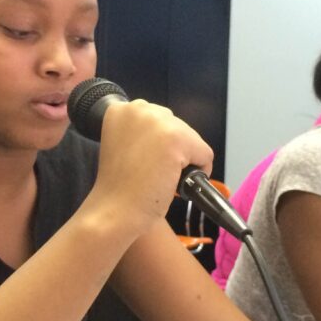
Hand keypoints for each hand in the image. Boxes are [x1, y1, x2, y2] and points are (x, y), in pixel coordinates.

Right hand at [86, 100, 212, 234]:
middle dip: (172, 151)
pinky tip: (175, 182)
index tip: (146, 161)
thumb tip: (169, 137)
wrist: (116, 211)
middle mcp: (138, 108)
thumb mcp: (123, 145)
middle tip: (152, 172)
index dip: (158, 145)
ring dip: (184, 160)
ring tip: (160, 178)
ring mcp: (158, 122)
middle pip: (177, 126)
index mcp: (121, 110)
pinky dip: (199, 171)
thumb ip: (143, 133)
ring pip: (192, 139)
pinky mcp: (176, 139)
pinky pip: (204, 154)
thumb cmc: (119, 187)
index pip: (159, 120)